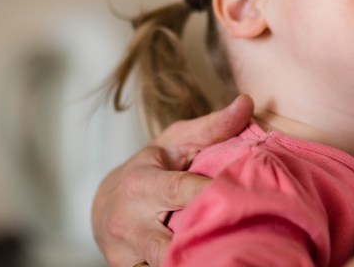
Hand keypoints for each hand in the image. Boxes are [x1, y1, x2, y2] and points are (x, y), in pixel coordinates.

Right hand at [91, 94, 253, 266]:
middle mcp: (129, 222)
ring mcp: (128, 253)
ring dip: (197, 260)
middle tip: (242, 237)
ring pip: (167, 266)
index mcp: (143, 184)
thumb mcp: (177, 141)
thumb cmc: (152, 166)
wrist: (105, 205)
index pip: (183, 192)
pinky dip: (186, 266)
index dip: (214, 196)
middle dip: (204, 240)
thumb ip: (213, 126)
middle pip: (172, 244)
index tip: (248, 198)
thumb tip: (247, 102)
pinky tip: (208, 260)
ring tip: (230, 255)